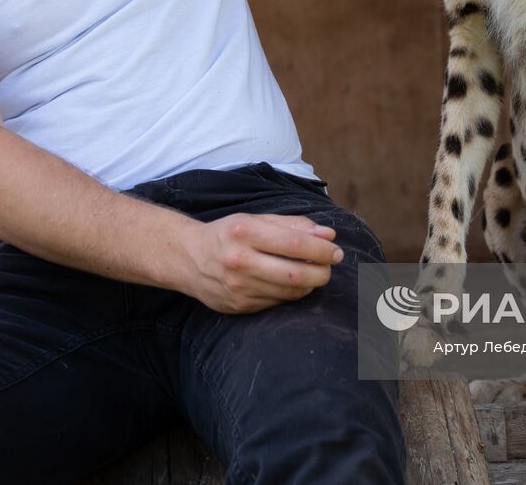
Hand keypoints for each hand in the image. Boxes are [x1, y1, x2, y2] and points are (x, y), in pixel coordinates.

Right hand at [181, 212, 342, 313]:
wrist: (189, 259)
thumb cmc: (228, 234)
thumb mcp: (255, 220)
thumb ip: (293, 225)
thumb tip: (329, 234)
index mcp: (244, 232)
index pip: (294, 243)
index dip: (322, 248)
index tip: (336, 250)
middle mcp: (240, 261)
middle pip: (295, 273)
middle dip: (322, 271)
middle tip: (331, 265)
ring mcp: (239, 287)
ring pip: (290, 291)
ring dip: (311, 283)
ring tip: (316, 273)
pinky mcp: (240, 306)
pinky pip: (278, 302)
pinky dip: (293, 293)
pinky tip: (294, 283)